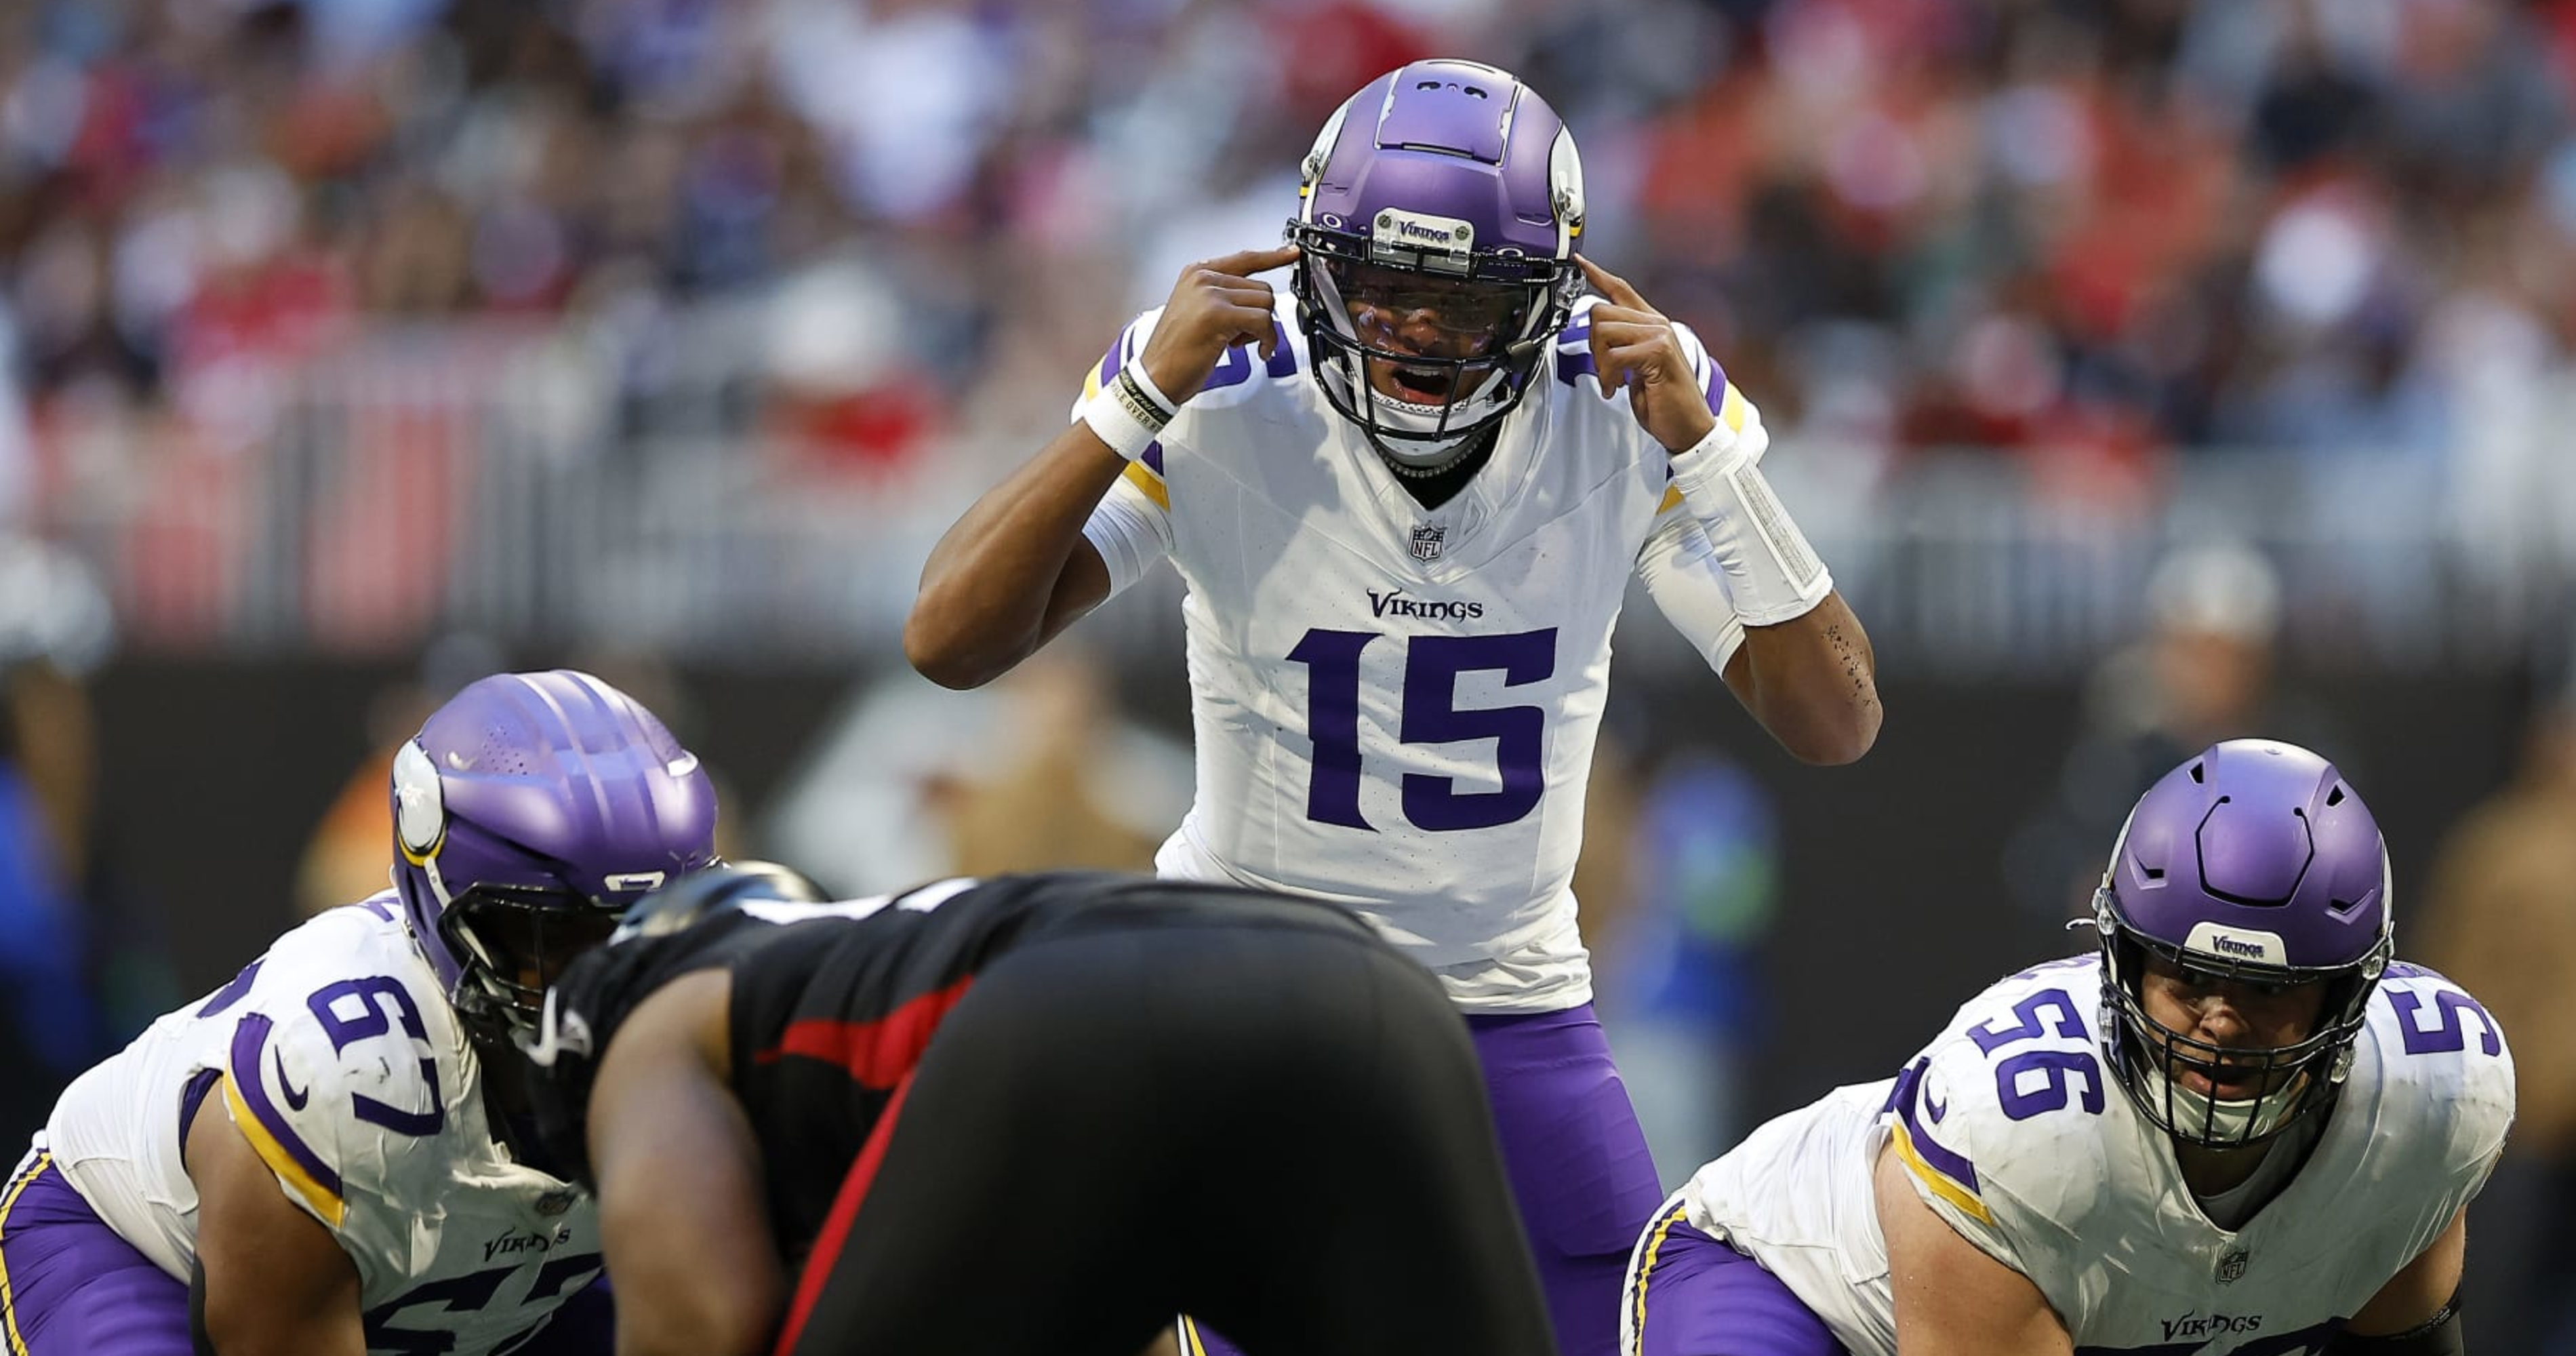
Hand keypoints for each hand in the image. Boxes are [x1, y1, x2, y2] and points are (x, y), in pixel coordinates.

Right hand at [1137, 245, 1300, 402]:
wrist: (1156, 376)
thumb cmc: (1176, 351)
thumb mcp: (1196, 311)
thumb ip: (1223, 296)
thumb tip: (1256, 299)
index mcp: (1197, 273)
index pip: (1244, 259)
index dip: (1272, 257)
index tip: (1292, 253)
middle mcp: (1203, 278)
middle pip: (1261, 287)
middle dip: (1261, 315)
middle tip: (1243, 337)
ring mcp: (1210, 294)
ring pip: (1265, 302)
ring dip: (1263, 329)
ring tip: (1241, 343)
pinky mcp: (1218, 314)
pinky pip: (1262, 320)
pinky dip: (1268, 340)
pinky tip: (1258, 351)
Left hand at [1579, 255, 1718, 453]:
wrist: (1688, 426)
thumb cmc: (1665, 401)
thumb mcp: (1637, 368)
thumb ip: (1622, 346)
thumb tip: (1598, 337)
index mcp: (1652, 324)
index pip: (1622, 289)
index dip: (1597, 275)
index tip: (1579, 263)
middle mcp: (1657, 324)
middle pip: (1601, 311)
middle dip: (1592, 345)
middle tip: (1604, 370)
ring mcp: (1659, 335)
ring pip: (1604, 330)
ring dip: (1600, 362)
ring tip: (1612, 380)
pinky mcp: (1659, 352)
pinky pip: (1614, 355)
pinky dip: (1609, 376)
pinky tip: (1618, 388)